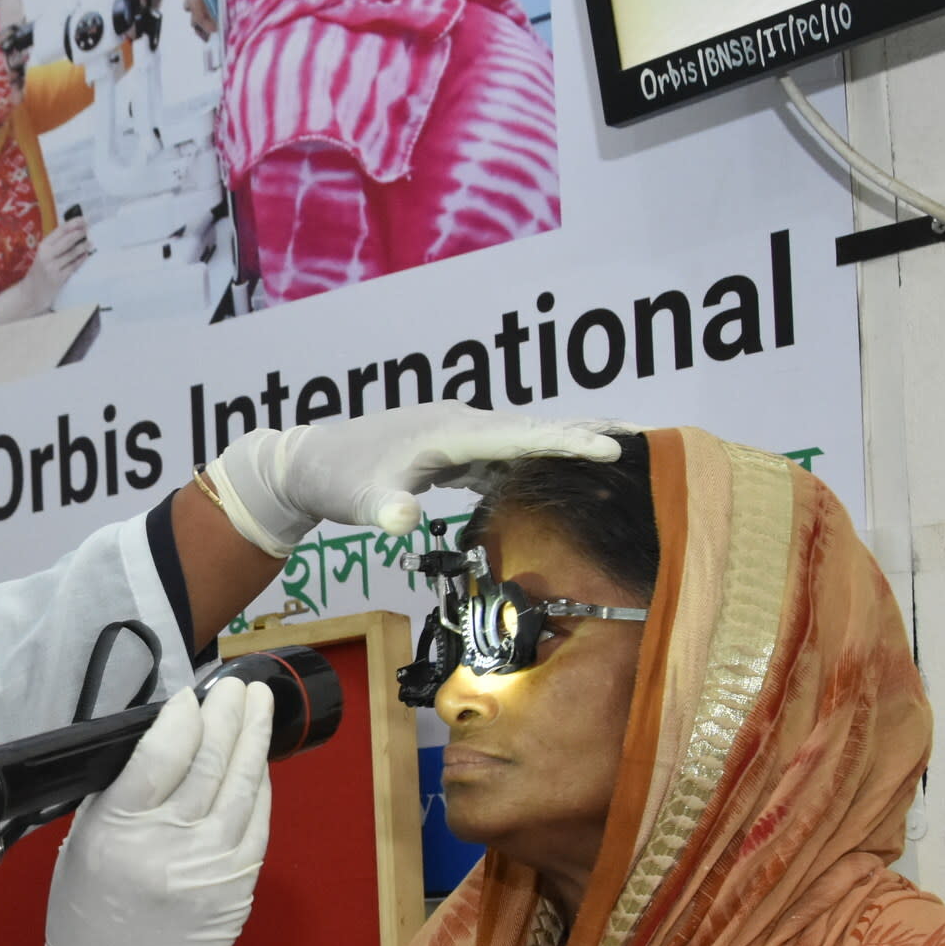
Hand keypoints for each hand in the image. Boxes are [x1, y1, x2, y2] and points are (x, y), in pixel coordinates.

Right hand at [13, 678, 273, 945]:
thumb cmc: (90, 915)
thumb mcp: (83, 844)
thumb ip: (118, 792)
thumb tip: (160, 738)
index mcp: (119, 831)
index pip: (161, 755)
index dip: (182, 717)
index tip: (189, 696)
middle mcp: (170, 844)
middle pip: (208, 761)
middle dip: (226, 715)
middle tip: (235, 686)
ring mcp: (212, 865)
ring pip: (242, 785)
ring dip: (253, 737)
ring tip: (257, 702)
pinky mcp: (240, 885)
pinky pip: (257, 821)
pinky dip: (260, 784)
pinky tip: (259, 759)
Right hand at [25, 216, 91, 304]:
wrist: (31, 293)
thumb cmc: (39, 272)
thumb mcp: (43, 255)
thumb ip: (55, 245)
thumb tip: (74, 231)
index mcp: (43, 246)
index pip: (60, 231)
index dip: (73, 223)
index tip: (83, 219)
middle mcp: (46, 255)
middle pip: (67, 240)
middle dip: (80, 233)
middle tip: (89, 228)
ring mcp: (52, 267)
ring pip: (71, 253)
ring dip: (83, 246)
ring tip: (90, 242)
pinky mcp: (58, 278)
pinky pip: (73, 266)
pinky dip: (80, 260)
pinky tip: (86, 255)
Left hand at [203, 400, 624, 556]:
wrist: (309, 461)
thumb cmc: (337, 479)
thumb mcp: (358, 500)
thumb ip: (383, 509)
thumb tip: (403, 522)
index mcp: (447, 433)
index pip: (517, 436)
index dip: (564, 442)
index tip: (608, 447)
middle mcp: (458, 424)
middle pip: (530, 427)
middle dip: (581, 433)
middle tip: (635, 439)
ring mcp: (455, 432)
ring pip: (519, 435)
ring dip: (563, 440)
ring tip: (611, 447)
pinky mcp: (450, 447)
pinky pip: (501, 449)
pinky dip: (533, 454)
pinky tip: (554, 465)